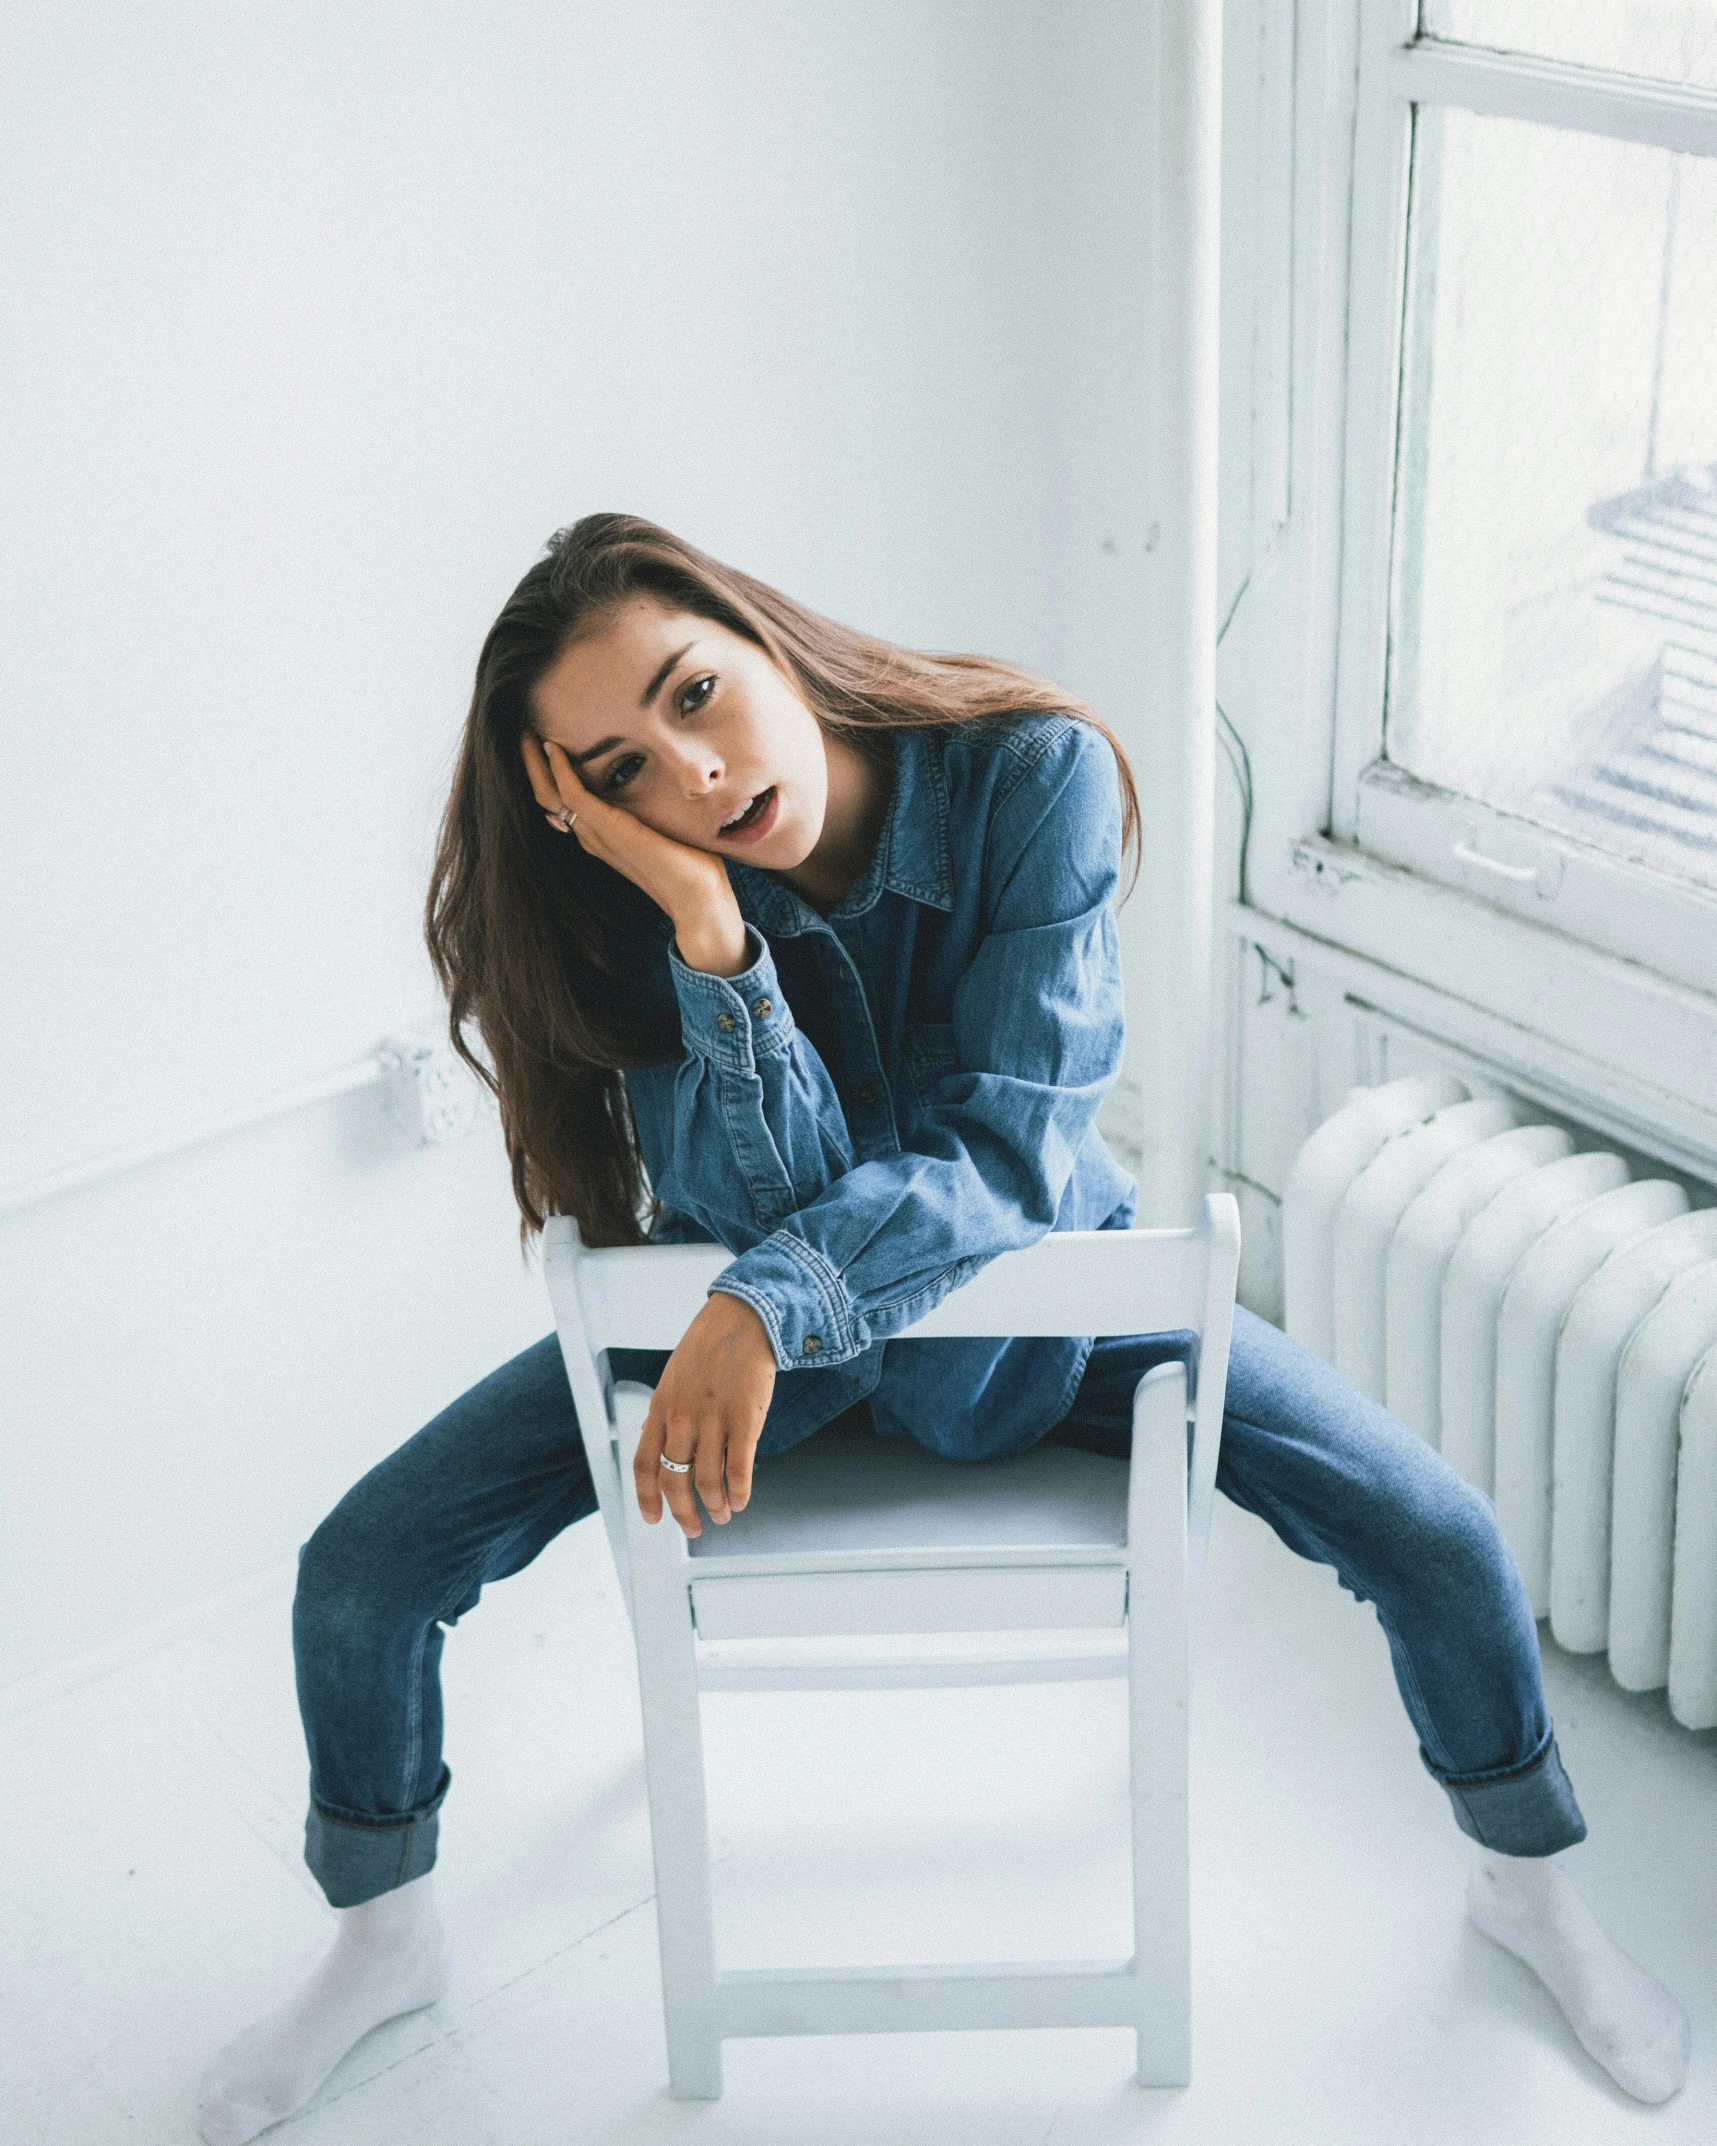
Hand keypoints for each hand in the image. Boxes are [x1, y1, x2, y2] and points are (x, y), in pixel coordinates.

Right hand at [520, 733, 747, 975]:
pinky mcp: (609, 829)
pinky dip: (559, 770)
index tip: (543, 739)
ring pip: (550, 795)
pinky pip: (572, 796)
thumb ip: (650, 810)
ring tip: (527, 732)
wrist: (698, 898)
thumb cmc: (690, 864)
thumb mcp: (664, 827)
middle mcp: (591, 835)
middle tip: (523, 730)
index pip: (561, 800)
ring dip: (536, 763)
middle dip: (532, 763)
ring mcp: (597, 834)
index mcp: (600, 834)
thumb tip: (659, 785)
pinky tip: (554, 748)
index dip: (546, 772)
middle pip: (546, 796)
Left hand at [634, 1292, 776, 1536]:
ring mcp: (712, 1419)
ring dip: (715, 1506)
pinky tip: (742, 1500)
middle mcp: (681, 1417)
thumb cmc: (711, 1348)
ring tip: (723, 1514)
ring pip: (707, 1481)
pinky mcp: (745, 1418)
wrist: (743, 1318)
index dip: (647, 1498)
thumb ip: (668, 1414)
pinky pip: (739, 1468)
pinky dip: (740, 1492)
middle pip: (675, 1481)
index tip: (654, 1520)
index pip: (645, 1465)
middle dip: (684, 1513)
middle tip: (694, 1528)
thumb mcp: (674, 1379)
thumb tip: (665, 1447)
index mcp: (661, 1408)